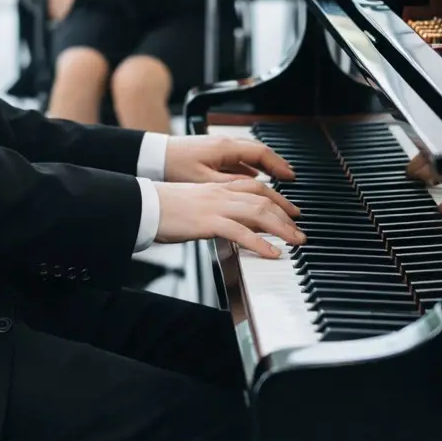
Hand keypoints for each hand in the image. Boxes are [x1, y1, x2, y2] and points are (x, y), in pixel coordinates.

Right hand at [153, 180, 304, 258]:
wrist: (142, 206)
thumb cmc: (163, 208)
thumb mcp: (195, 205)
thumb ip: (215, 211)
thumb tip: (231, 224)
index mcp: (217, 187)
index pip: (256, 188)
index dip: (277, 199)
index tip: (291, 211)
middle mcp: (220, 193)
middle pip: (263, 199)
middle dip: (286, 215)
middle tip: (300, 230)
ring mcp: (216, 206)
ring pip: (258, 213)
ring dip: (282, 228)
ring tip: (296, 241)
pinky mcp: (208, 222)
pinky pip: (241, 232)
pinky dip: (261, 243)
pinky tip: (273, 253)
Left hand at [162, 133, 295, 184]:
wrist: (152, 156)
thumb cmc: (173, 166)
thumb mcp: (204, 180)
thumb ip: (231, 185)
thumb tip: (254, 189)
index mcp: (226, 147)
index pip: (262, 153)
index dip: (279, 166)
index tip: (291, 177)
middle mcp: (225, 144)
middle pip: (259, 152)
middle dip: (277, 165)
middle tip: (290, 178)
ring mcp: (218, 147)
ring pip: (248, 155)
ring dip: (264, 167)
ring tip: (276, 180)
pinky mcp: (211, 153)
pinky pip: (238, 159)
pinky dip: (250, 168)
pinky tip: (252, 179)